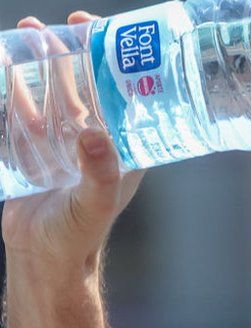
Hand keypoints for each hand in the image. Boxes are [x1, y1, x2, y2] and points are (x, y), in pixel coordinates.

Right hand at [2, 12, 144, 277]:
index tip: (94, 31)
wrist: (45, 260)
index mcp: (121, 148)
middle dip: (67, 55)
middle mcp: (95, 142)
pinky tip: (1, 69)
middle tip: (50, 26)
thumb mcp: (95, 203)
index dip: (108, 62)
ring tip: (24, 37)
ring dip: (37, 67)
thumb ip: (99, 173)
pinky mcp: (33, 153)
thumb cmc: (80, 236)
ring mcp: (62, 145)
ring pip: (49, 95)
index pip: (118, 95)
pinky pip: (21, 115)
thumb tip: (95, 137)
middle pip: (81, 87)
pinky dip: (11, 92)